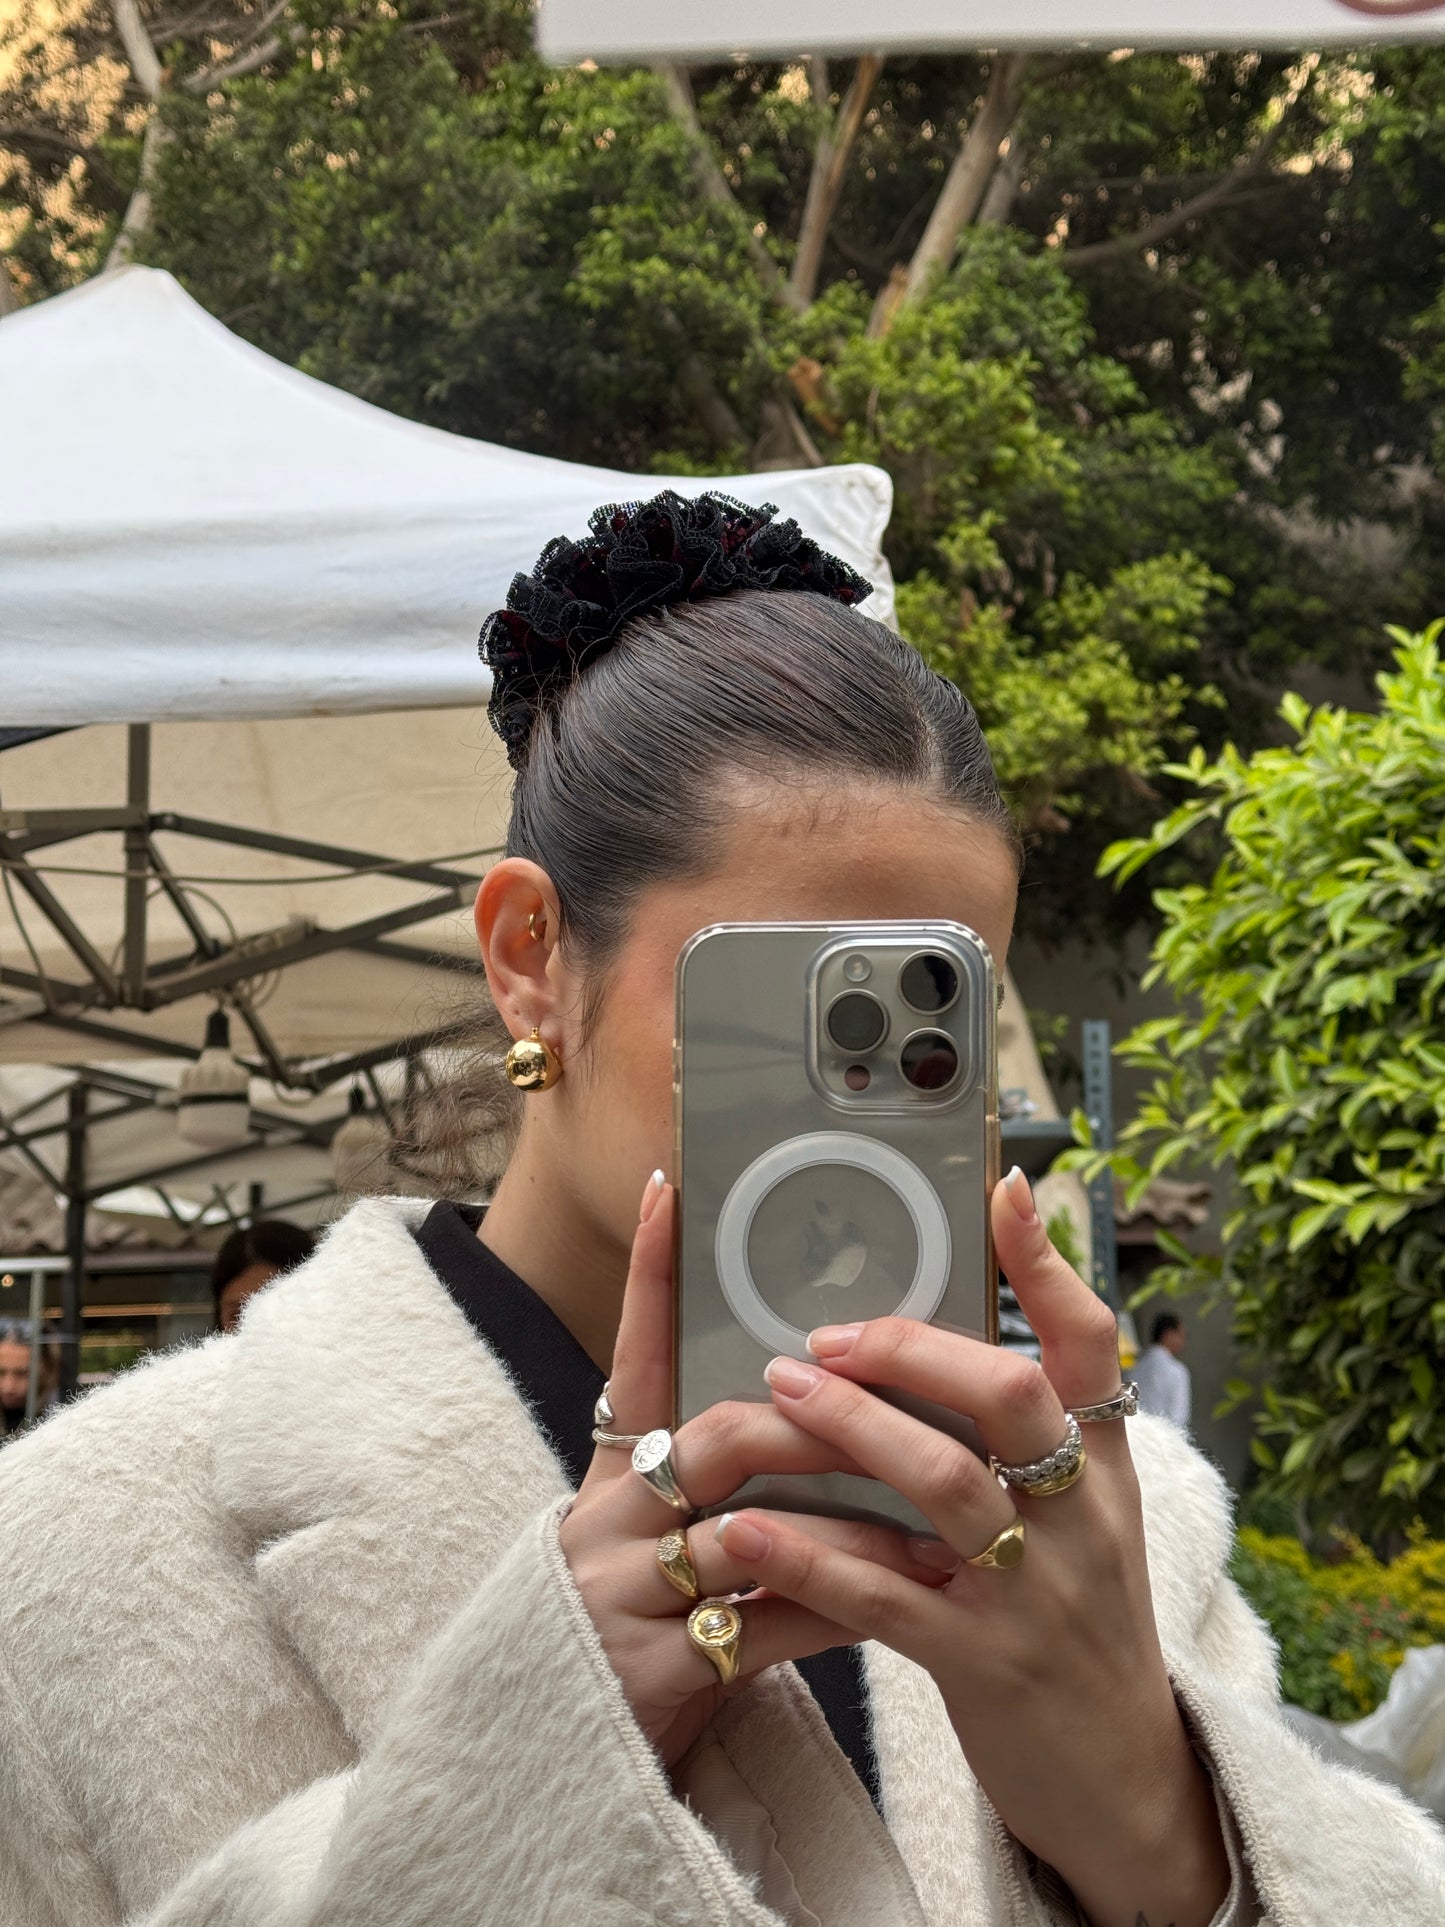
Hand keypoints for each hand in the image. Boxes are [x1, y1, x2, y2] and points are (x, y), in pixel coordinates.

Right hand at [558, 1173, 951, 1770]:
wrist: (574, 1772)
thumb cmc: (653, 1636)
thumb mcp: (665, 1548)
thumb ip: (726, 1483)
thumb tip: (827, 1404)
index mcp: (614, 1482)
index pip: (635, 1359)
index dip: (648, 1276)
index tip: (670, 1191)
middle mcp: (609, 1525)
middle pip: (718, 1438)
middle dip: (819, 1423)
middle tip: (899, 1411)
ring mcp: (623, 1597)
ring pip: (757, 1533)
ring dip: (859, 1527)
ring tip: (942, 1527)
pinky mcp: (651, 1673)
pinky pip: (769, 1629)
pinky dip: (845, 1612)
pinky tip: (903, 1607)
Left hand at [712, 1169, 1230, 1926]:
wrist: (1121, 1776)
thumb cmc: (1078, 1618)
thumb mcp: (1085, 1517)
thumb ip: (1037, 1433)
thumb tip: (956, 1338)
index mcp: (1105, 1465)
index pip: (1089, 1343)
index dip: (1046, 1262)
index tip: (998, 1186)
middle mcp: (1082, 1516)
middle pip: (1006, 1395)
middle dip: (910, 1348)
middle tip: (824, 1331)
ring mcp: (1035, 1591)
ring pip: (940, 1484)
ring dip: (849, 1427)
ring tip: (776, 1388)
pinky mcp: (981, 1663)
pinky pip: (881, 1595)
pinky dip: (807, 1553)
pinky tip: (743, 1525)